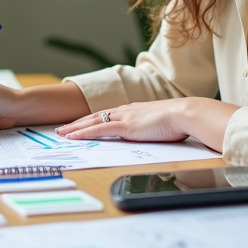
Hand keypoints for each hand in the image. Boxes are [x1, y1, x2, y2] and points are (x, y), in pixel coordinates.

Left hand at [54, 99, 189, 142]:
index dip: (92, 120)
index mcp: (134, 111)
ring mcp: (124, 118)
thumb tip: (152, 136)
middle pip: (95, 116)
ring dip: (75, 127)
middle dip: (78, 122)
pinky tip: (72, 136)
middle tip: (63, 128)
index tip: (81, 124)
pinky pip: (98, 130)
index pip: (107, 115)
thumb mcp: (162, 125)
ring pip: (92, 122)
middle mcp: (125, 111)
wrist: (185, 114)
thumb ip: (152, 129)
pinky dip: (82, 133)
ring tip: (61, 133)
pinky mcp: (125, 127)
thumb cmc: (179, 121)